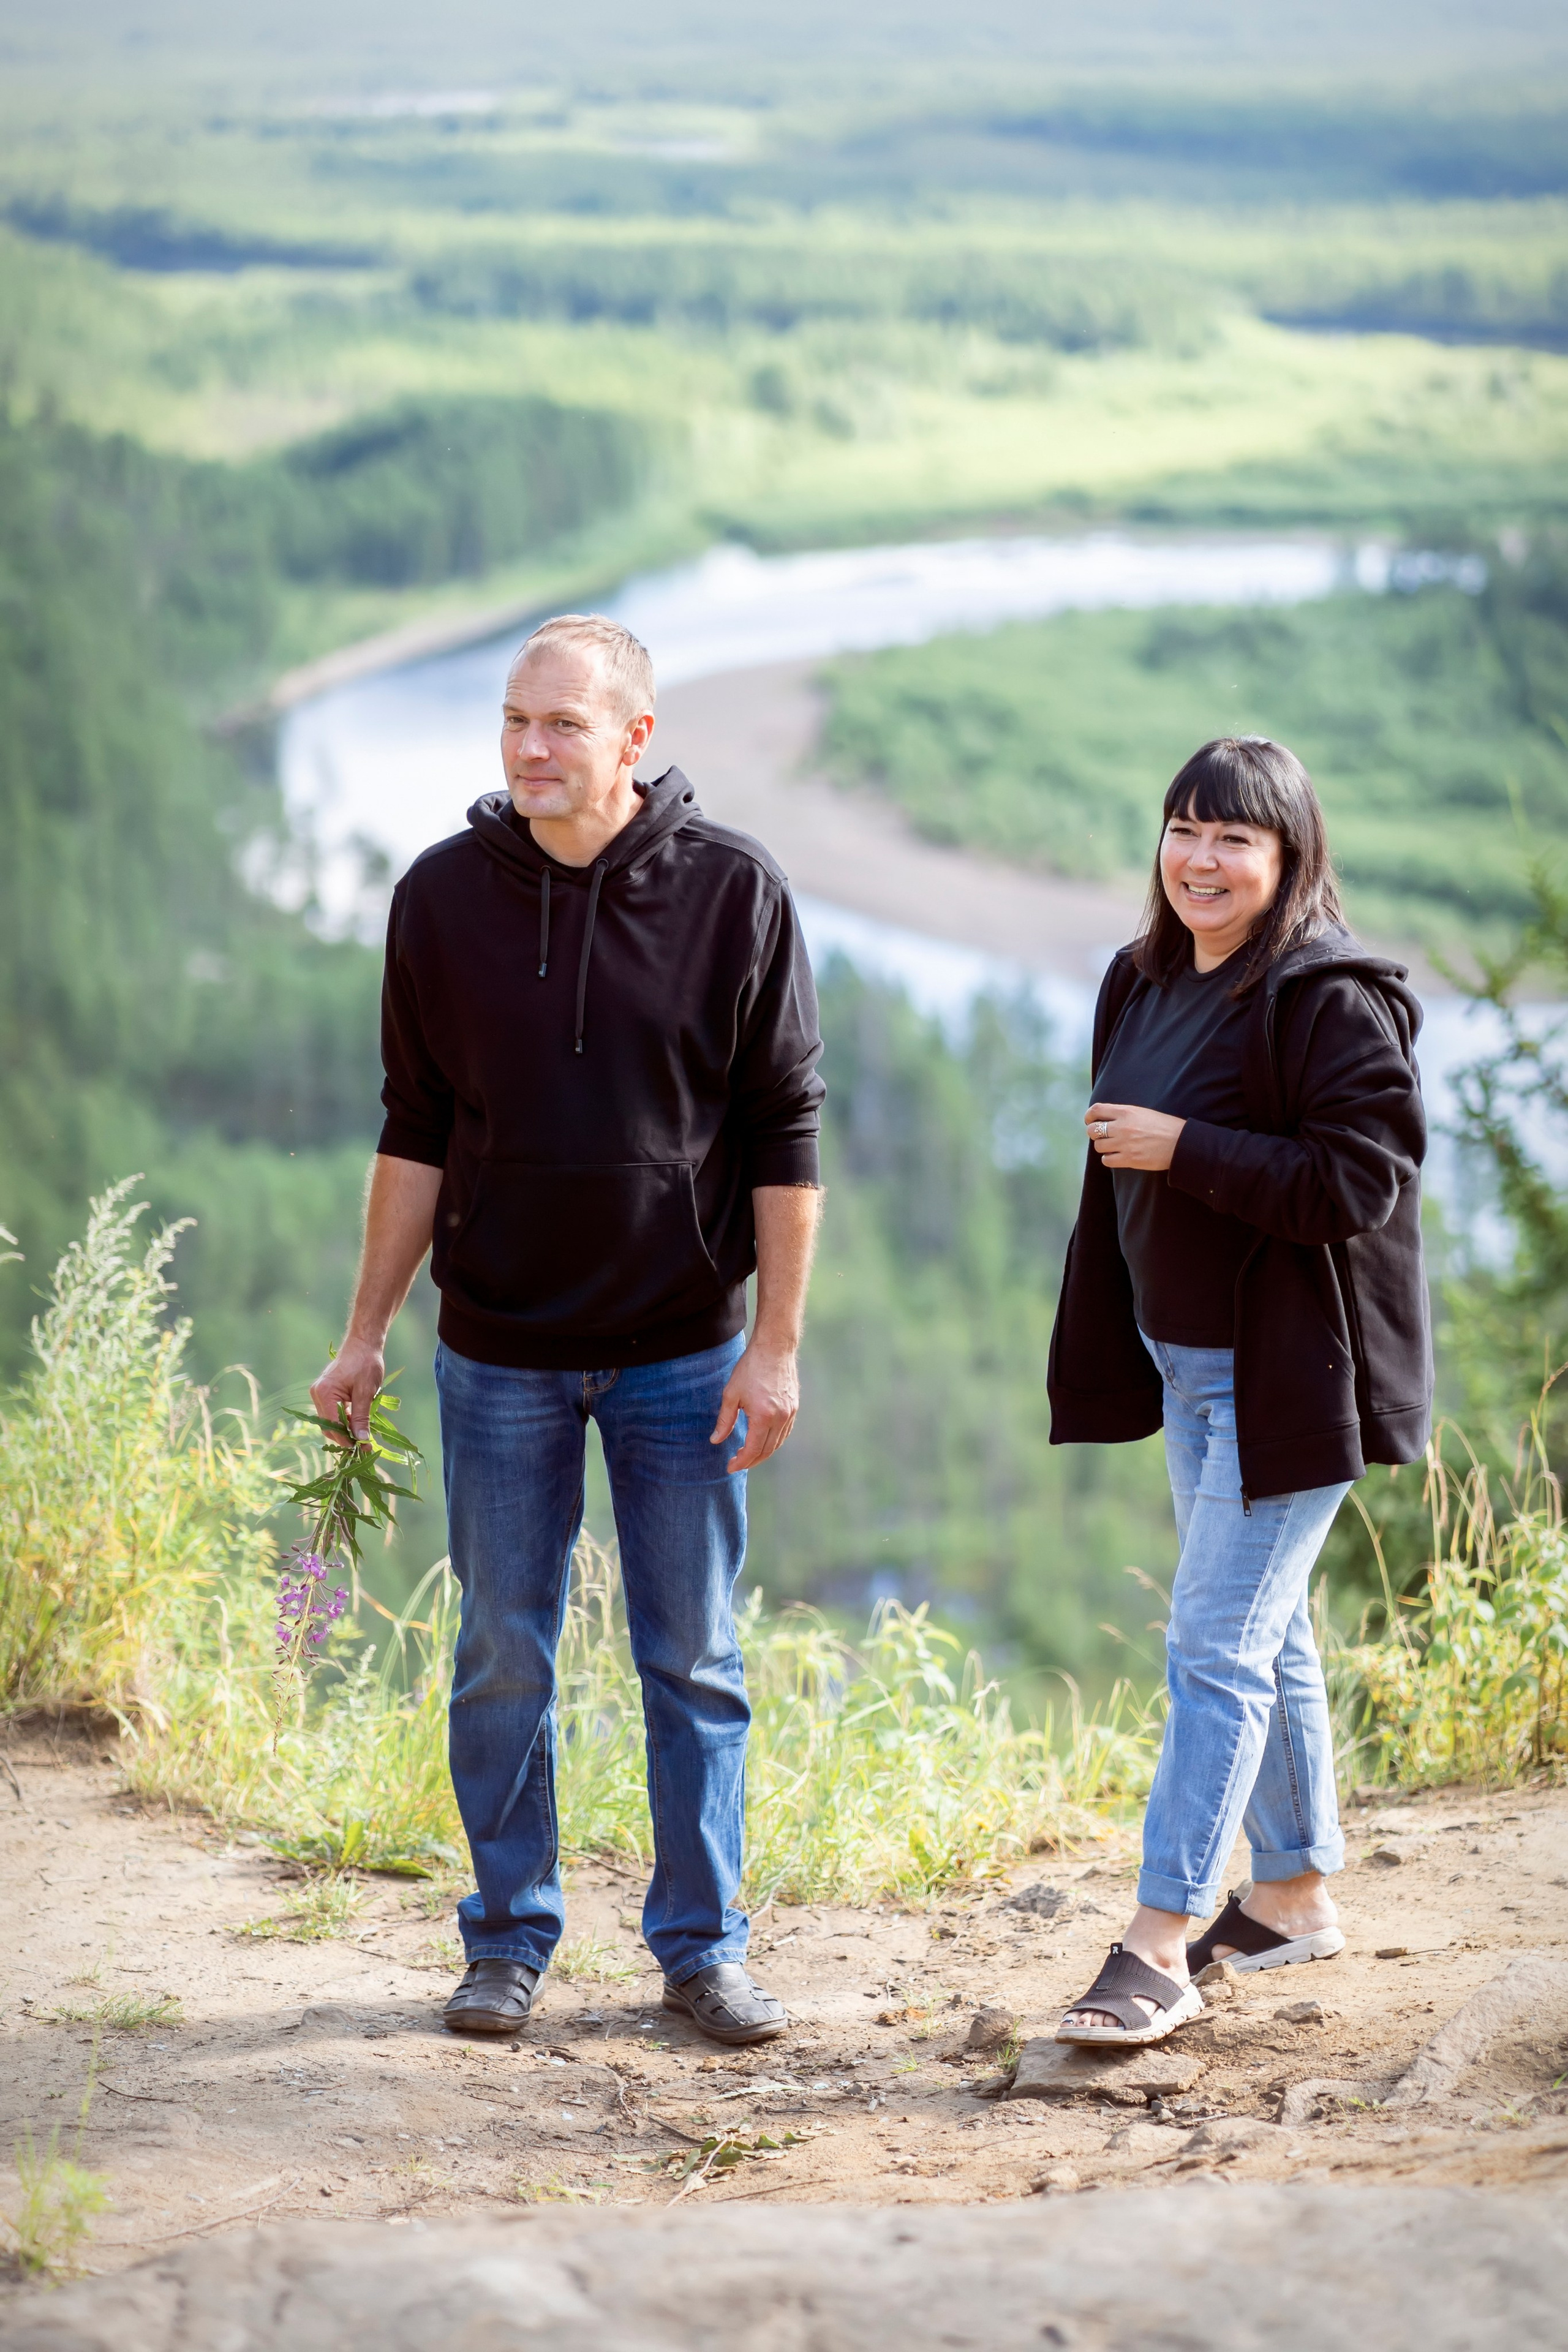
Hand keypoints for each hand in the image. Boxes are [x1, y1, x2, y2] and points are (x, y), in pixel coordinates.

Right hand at [309, 1333, 385, 1446]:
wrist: (363, 1345)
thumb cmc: (365, 1364)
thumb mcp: (366, 1392)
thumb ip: (361, 1417)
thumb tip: (361, 1440)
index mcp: (324, 1392)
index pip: (332, 1425)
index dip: (346, 1440)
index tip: (361, 1448)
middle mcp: (317, 1394)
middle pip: (328, 1426)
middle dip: (345, 1437)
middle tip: (365, 1446)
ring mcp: (319, 1394)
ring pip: (330, 1422)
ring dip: (346, 1430)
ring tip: (364, 1438)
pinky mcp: (325, 1394)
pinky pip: (332, 1413)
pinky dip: (344, 1421)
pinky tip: (358, 1425)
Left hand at [709, 1338, 800, 1470]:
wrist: (774, 1348)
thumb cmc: (750, 1368)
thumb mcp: (731, 1394)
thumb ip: (724, 1420)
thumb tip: (716, 1440)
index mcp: (763, 1416)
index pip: (753, 1449)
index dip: (741, 1462)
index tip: (730, 1467)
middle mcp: (780, 1418)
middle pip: (767, 1451)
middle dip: (751, 1461)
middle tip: (737, 1463)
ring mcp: (790, 1413)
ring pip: (778, 1443)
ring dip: (763, 1453)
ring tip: (747, 1454)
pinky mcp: (794, 1407)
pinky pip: (785, 1432)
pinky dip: (773, 1441)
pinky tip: (762, 1440)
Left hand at [1085, 1101, 1185, 1171]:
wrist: (1181, 1143)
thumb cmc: (1165, 1126)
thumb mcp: (1144, 1113)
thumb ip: (1124, 1114)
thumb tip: (1106, 1119)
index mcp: (1126, 1112)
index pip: (1096, 1110)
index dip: (1089, 1116)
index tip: (1090, 1120)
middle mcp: (1122, 1127)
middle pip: (1092, 1130)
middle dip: (1094, 1133)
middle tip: (1102, 1136)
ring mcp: (1125, 1144)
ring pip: (1098, 1146)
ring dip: (1103, 1147)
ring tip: (1113, 1146)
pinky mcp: (1129, 1159)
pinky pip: (1107, 1160)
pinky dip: (1109, 1159)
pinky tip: (1117, 1156)